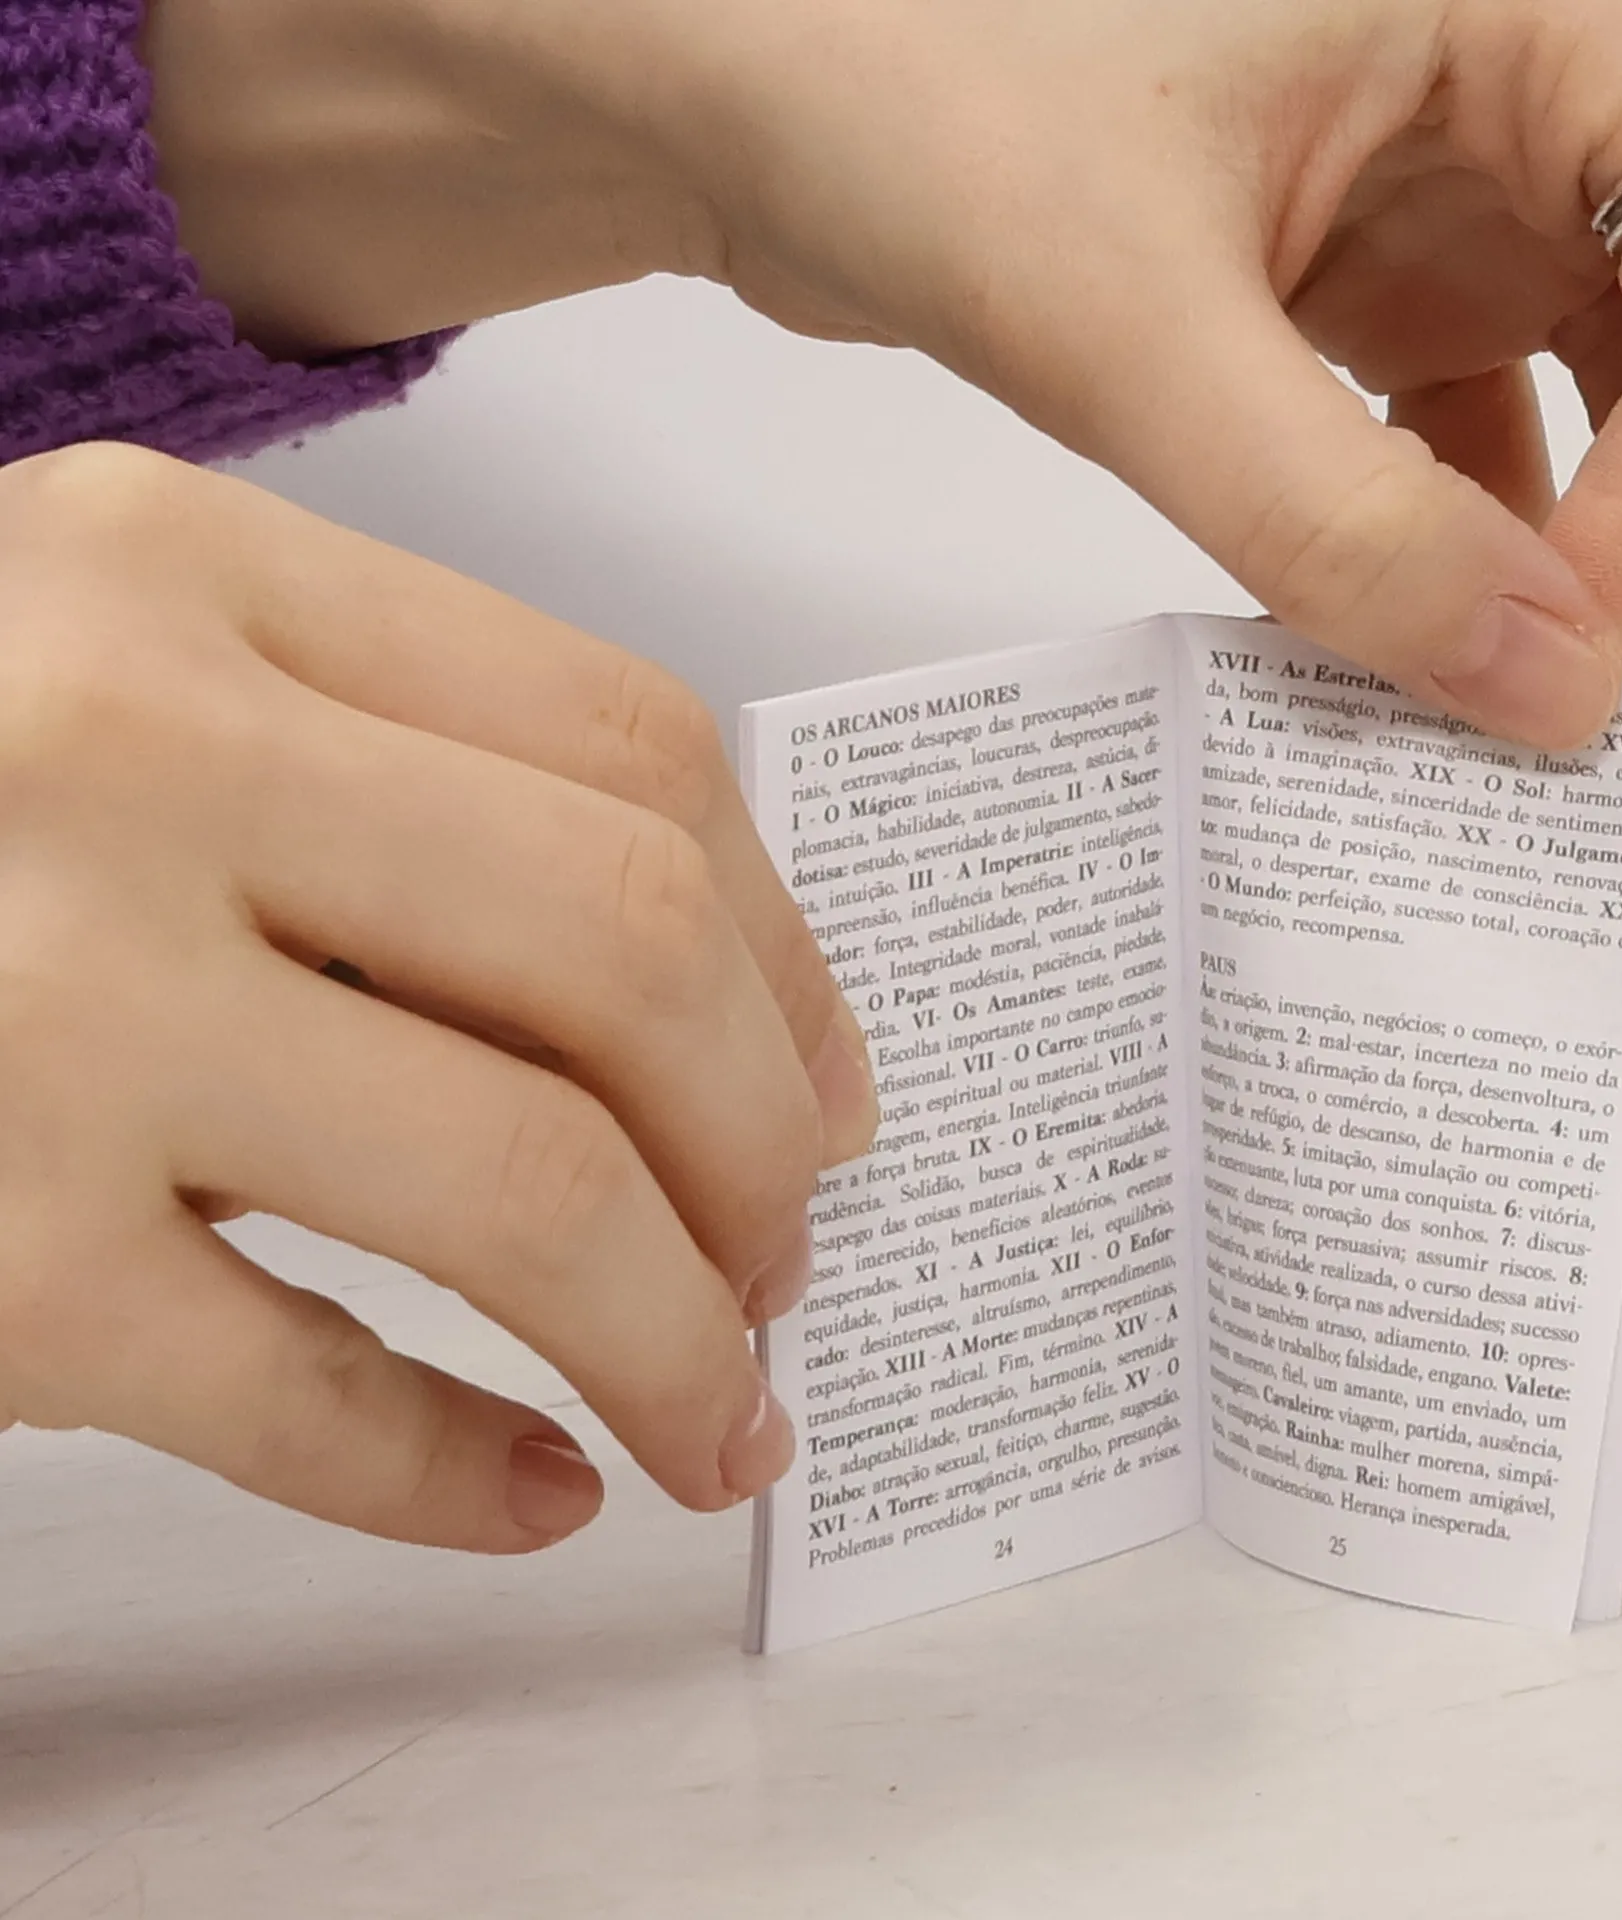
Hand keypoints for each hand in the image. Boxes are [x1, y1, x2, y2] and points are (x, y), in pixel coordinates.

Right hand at [0, 445, 876, 1549]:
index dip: (787, 957)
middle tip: (786, 1263)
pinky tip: (527, 1493)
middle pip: (623, 958)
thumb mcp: (115, 686)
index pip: (633, 757)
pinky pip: (298, 1394)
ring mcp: (33, 1004)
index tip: (829, 1094)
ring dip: (670, 1330)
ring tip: (714, 1406)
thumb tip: (717, 1014)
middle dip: (762, 1148)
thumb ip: (382, 790)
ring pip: (523, 1186)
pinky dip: (450, 1471)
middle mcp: (115, 749)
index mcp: (187, 574)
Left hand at [150, 0, 1621, 749]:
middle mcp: (1516, 133)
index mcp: (1532, 36)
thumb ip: (1340, 516)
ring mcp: (1439, 237)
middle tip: (1550, 715)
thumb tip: (1547, 691)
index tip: (1565, 646)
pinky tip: (1376, 661)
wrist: (754, 101)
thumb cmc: (909, 89)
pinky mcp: (1349, 327)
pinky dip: (1444, 580)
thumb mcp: (1137, 318)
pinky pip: (1464, 478)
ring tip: (1463, 717)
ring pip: (1613, 442)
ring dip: (1562, 589)